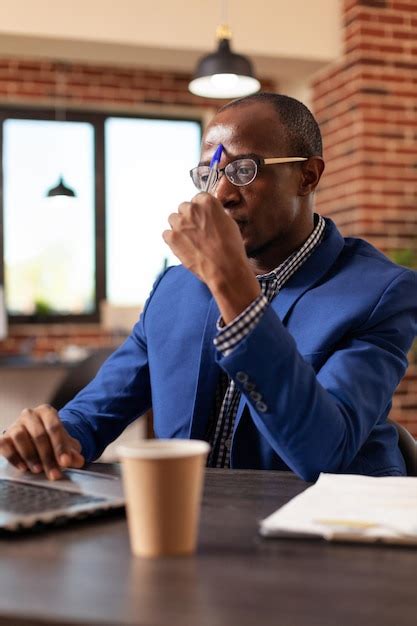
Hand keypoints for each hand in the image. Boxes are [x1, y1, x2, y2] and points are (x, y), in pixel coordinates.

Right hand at [0, 404, 84, 479]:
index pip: (54, 428)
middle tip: (53, 473)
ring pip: (20, 437)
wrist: (38, 440)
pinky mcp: (5, 436)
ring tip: (38, 470)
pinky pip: (5, 445)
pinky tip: (23, 467)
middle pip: (38, 435)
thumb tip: (78, 461)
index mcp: (47, 412)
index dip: (60, 446)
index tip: (65, 462)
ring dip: (30, 456)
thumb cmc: (53, 440)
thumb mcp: (66, 445)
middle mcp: (30, 414)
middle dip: (47, 457)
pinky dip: (13, 457)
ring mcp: (15, 424)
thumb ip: (73, 453)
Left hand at [163, 193, 259, 321]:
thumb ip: (215, 214)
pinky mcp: (172, 238)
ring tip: (190, 240)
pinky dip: (173, 240)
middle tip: (197, 231)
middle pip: (184, 208)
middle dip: (189, 218)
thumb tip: (209, 215)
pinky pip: (167, 234)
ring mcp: (180, 223)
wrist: (224, 268)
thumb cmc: (230, 248)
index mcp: (207, 202)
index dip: (200, 210)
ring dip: (179, 227)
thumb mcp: (229, 223)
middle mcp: (191, 209)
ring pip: (173, 219)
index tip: (202, 217)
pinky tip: (184, 247)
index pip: (198, 198)